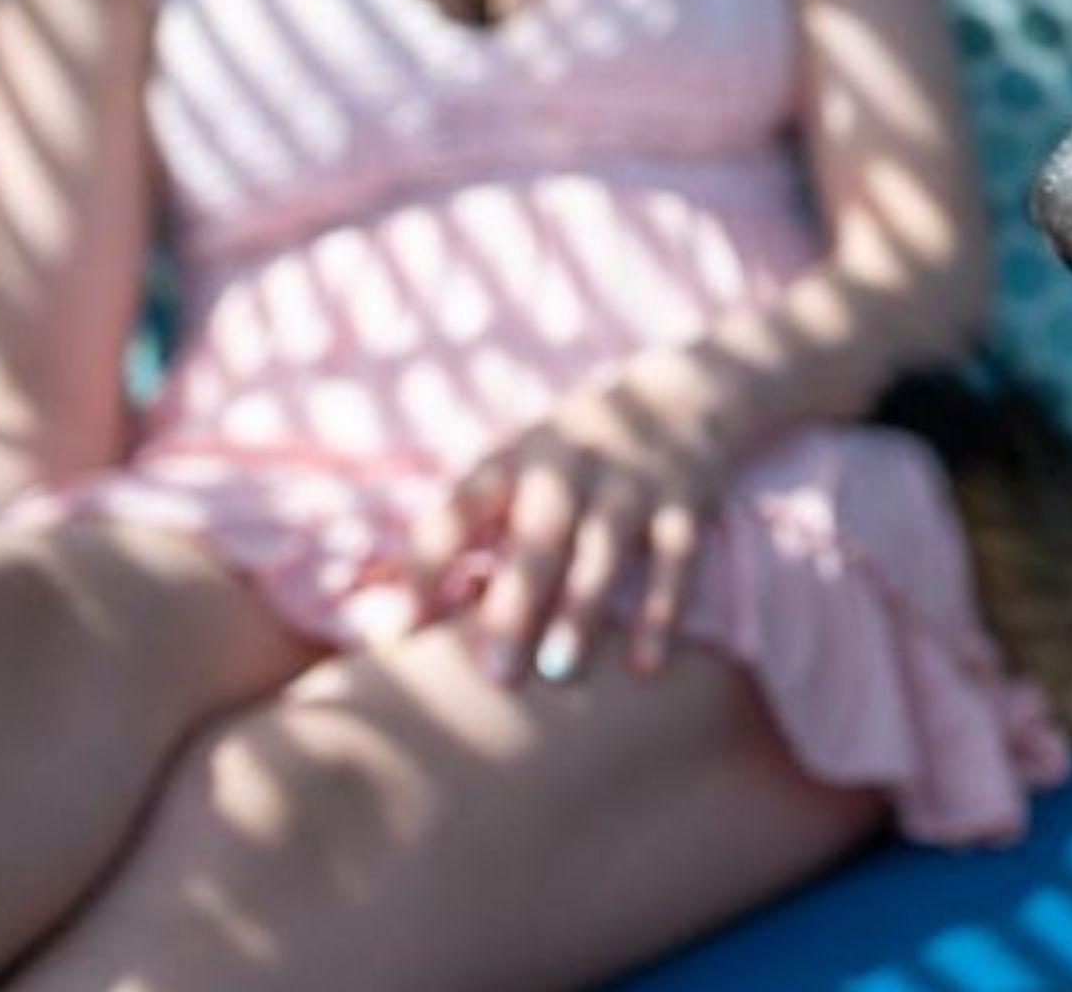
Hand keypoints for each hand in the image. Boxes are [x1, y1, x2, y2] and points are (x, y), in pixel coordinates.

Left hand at [411, 343, 766, 683]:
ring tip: (559, 672)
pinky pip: (676, 556)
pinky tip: (645, 664)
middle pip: (540, 533)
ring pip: (605, 547)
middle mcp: (568, 464)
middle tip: (495, 676)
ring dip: (583, 609)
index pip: (458, 512)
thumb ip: (457, 541)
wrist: (679, 395)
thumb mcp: (510, 474)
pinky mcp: (687, 499)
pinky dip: (663, 607)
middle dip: (517, 601)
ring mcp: (632, 480)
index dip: (428, 569)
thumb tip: (385, 623)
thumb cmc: (565, 464)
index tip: (400, 634)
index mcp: (510, 460)